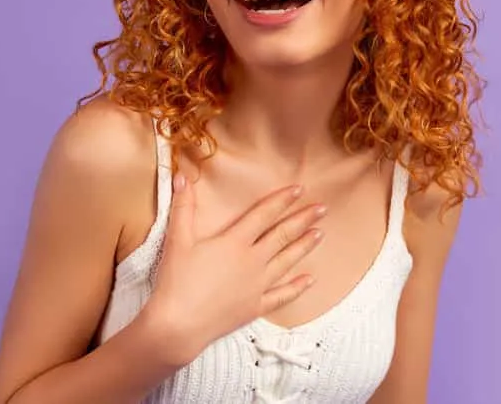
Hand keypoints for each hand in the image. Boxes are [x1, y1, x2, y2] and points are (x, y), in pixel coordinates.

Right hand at [145, 174, 325, 361]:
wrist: (179, 326)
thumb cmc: (177, 282)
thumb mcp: (177, 240)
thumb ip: (183, 207)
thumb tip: (182, 176)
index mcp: (234, 242)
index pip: (263, 214)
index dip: (282, 200)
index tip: (299, 189)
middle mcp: (252, 261)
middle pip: (282, 235)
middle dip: (304, 220)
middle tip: (322, 209)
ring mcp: (257, 285)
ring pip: (287, 262)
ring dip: (304, 247)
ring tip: (320, 234)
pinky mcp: (255, 307)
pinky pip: (282, 296)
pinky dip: (296, 287)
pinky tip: (309, 280)